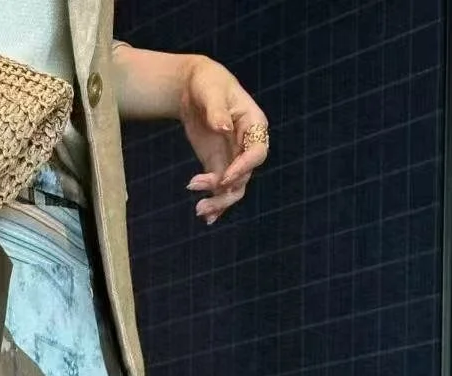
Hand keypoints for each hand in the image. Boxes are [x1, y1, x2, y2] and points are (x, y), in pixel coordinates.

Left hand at [178, 56, 269, 224]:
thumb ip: (217, 110)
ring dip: (219, 202)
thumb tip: (223, 127)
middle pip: (245, 176)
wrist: (194, 87)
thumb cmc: (207, 82)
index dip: (243, 168)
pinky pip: (221, 188)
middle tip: (201, 197)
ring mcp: (234, 157)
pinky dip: (215, 202)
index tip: (223, 178)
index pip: (256, 152)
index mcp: (254, 124)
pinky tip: (206, 217)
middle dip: (226, 190)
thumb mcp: (210, 90)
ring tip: (199, 210)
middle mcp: (247, 144)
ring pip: (234, 187)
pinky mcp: (219, 164)